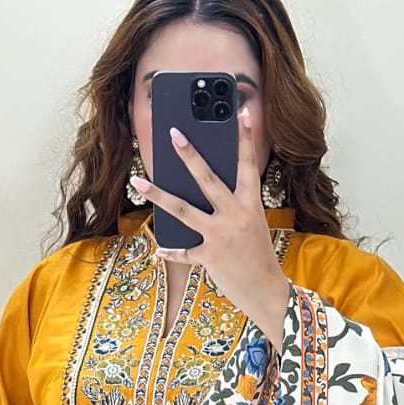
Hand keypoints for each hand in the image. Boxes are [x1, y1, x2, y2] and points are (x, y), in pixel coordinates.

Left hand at [130, 107, 290, 351]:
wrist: (265, 291)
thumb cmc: (257, 256)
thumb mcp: (253, 225)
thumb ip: (234, 206)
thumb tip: (205, 190)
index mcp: (251, 205)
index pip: (247, 165)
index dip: (245, 139)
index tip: (242, 113)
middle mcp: (235, 216)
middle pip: (208, 180)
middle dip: (189, 156)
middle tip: (173, 134)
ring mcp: (220, 236)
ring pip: (183, 210)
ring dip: (158, 195)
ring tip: (138, 182)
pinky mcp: (209, 257)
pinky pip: (184, 252)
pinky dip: (171, 251)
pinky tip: (158, 247)